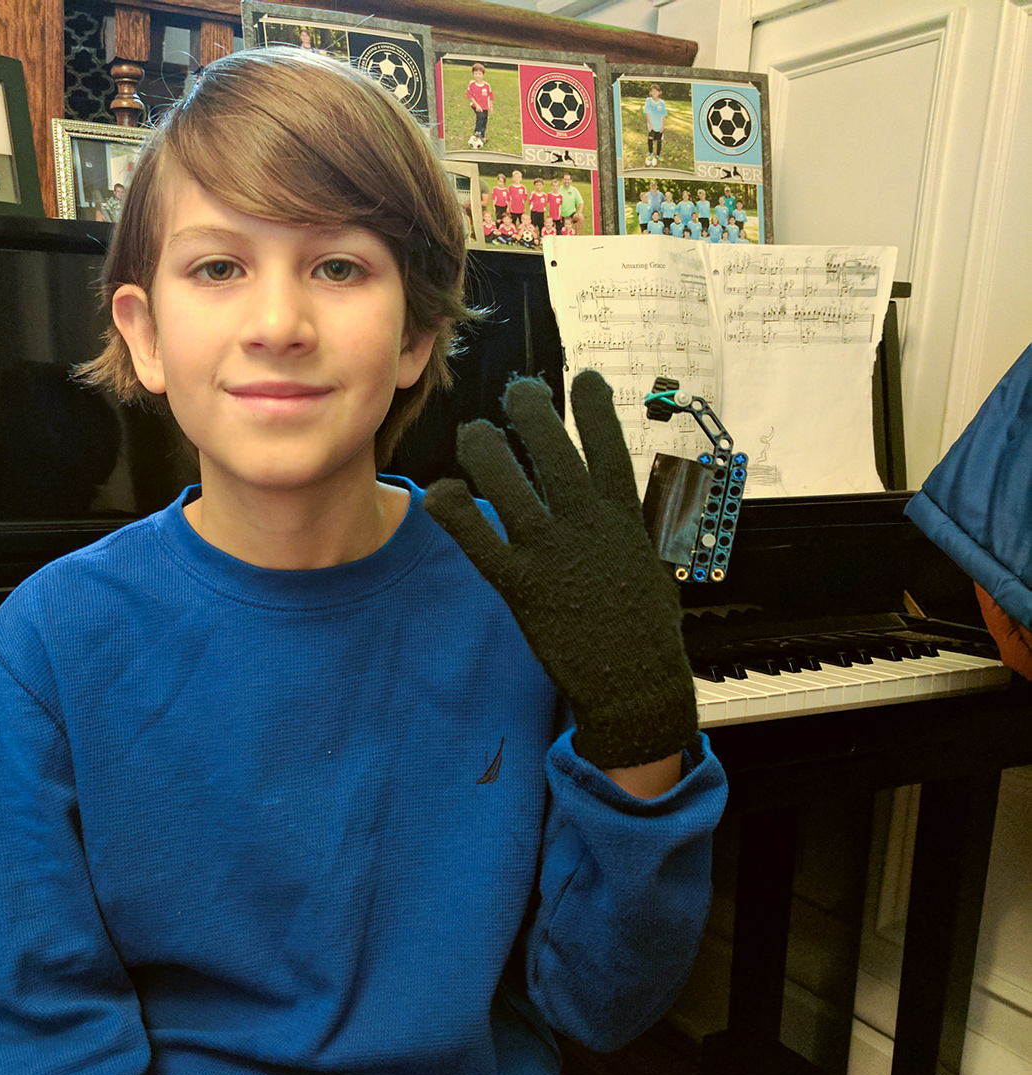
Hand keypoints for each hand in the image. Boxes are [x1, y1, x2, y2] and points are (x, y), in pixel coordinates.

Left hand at [424, 371, 696, 769]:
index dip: (595, 408)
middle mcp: (586, 524)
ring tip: (474, 432)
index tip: (583, 378)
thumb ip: (626, 530)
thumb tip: (619, 506)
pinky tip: (440, 493)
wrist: (634, 683)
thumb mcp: (647, 567)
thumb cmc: (644, 628)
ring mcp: (551, 551)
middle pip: (553, 451)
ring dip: (486, 451)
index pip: (609, 447)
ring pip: (509, 484)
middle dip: (533, 413)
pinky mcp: (521, 584)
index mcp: (622, 518)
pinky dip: (456, 513)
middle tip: (519, 393)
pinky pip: (478, 540)